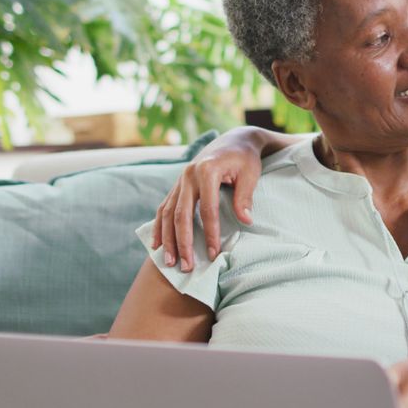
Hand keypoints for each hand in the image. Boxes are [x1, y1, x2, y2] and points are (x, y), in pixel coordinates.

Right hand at [151, 131, 262, 271]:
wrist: (233, 141)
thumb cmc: (244, 159)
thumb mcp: (250, 174)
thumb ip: (245, 196)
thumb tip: (246, 221)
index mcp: (207, 170)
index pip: (207, 209)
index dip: (210, 233)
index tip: (213, 254)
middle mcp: (188, 175)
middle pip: (181, 214)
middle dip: (183, 242)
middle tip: (187, 266)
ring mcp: (179, 180)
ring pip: (168, 213)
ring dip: (168, 239)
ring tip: (169, 262)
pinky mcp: (177, 186)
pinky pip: (163, 208)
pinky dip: (159, 227)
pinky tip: (157, 245)